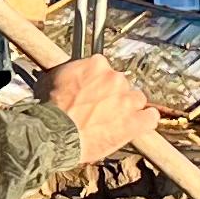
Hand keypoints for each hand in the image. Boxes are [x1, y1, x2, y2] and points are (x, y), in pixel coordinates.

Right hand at [37, 52, 151, 166]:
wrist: (53, 134)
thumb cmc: (48, 109)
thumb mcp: (52, 79)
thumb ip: (69, 72)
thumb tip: (70, 73)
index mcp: (97, 64)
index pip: (105, 68)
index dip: (99, 82)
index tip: (93, 90)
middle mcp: (115, 78)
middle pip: (122, 83)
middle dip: (113, 95)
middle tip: (100, 109)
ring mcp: (126, 100)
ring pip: (137, 99)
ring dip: (129, 108)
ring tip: (116, 120)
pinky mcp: (134, 122)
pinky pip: (151, 118)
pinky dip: (146, 121)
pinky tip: (138, 125)